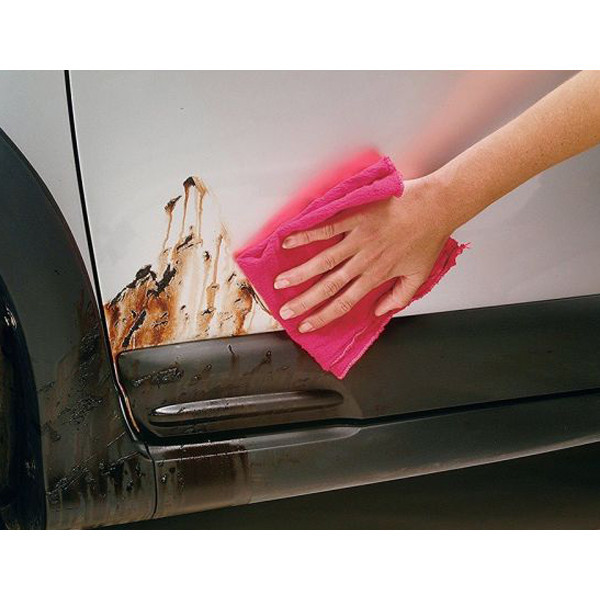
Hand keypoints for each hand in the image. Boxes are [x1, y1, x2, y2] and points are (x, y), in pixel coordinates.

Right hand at [274, 176, 454, 332]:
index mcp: (377, 276)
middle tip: (284, 311)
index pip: (345, 302)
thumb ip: (399, 297)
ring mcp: (358, 239)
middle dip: (304, 301)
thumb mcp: (419, 275)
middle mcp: (364, 261)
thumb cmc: (428, 238)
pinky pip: (327, 228)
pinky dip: (307, 235)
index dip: (324, 316)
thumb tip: (380, 311)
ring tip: (279, 283)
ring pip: (323, 261)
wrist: (436, 206)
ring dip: (300, 273)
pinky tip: (289, 240)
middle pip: (328, 286)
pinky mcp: (356, 217)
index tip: (306, 326)